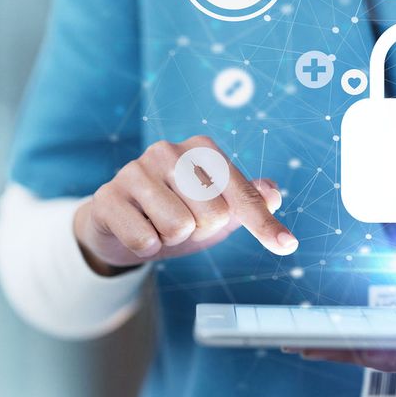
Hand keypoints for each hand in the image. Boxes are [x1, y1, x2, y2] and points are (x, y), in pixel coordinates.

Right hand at [74, 136, 297, 273]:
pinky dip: (145, 247)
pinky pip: (145, 240)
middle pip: (213, 215)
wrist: (117, 224)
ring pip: (179, 228)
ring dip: (171, 239)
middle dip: (200, 231)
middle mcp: (168, 150)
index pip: (241, 194)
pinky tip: (135, 229)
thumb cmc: (175, 212)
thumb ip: (248, 202)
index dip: (263, 224)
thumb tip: (275, 193)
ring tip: (157, 224)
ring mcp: (134, 170)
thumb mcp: (217, 210)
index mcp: (200, 149)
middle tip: (181, 221)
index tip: (287, 246)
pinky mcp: (107, 197)